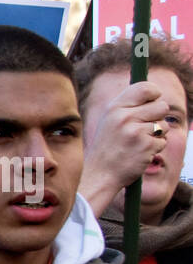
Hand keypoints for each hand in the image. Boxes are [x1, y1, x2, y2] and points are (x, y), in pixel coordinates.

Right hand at [79, 81, 170, 216]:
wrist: (100, 175)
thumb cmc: (108, 147)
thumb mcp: (110, 121)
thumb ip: (129, 106)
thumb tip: (154, 94)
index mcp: (114, 108)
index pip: (145, 88)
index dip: (155, 94)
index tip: (153, 101)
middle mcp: (124, 117)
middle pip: (161, 106)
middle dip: (158, 118)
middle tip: (144, 129)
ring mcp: (135, 132)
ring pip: (164, 125)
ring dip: (158, 135)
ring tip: (139, 143)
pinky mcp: (146, 146)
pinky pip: (163, 141)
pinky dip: (155, 148)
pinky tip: (139, 153)